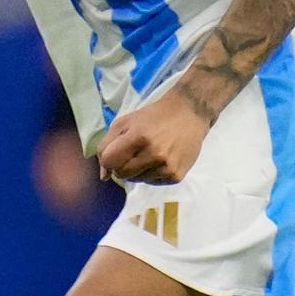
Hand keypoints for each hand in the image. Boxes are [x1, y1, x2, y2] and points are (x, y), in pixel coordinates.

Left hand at [94, 87, 215, 187]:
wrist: (190, 113)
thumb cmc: (153, 117)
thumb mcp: (124, 122)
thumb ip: (106, 146)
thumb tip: (104, 176)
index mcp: (138, 137)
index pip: (109, 161)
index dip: (109, 158)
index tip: (117, 152)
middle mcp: (154, 154)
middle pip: (121, 174)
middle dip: (122, 166)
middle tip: (133, 153)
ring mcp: (167, 166)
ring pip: (137, 180)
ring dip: (138, 170)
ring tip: (150, 154)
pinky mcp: (176, 175)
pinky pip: (153, 182)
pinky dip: (153, 173)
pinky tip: (161, 160)